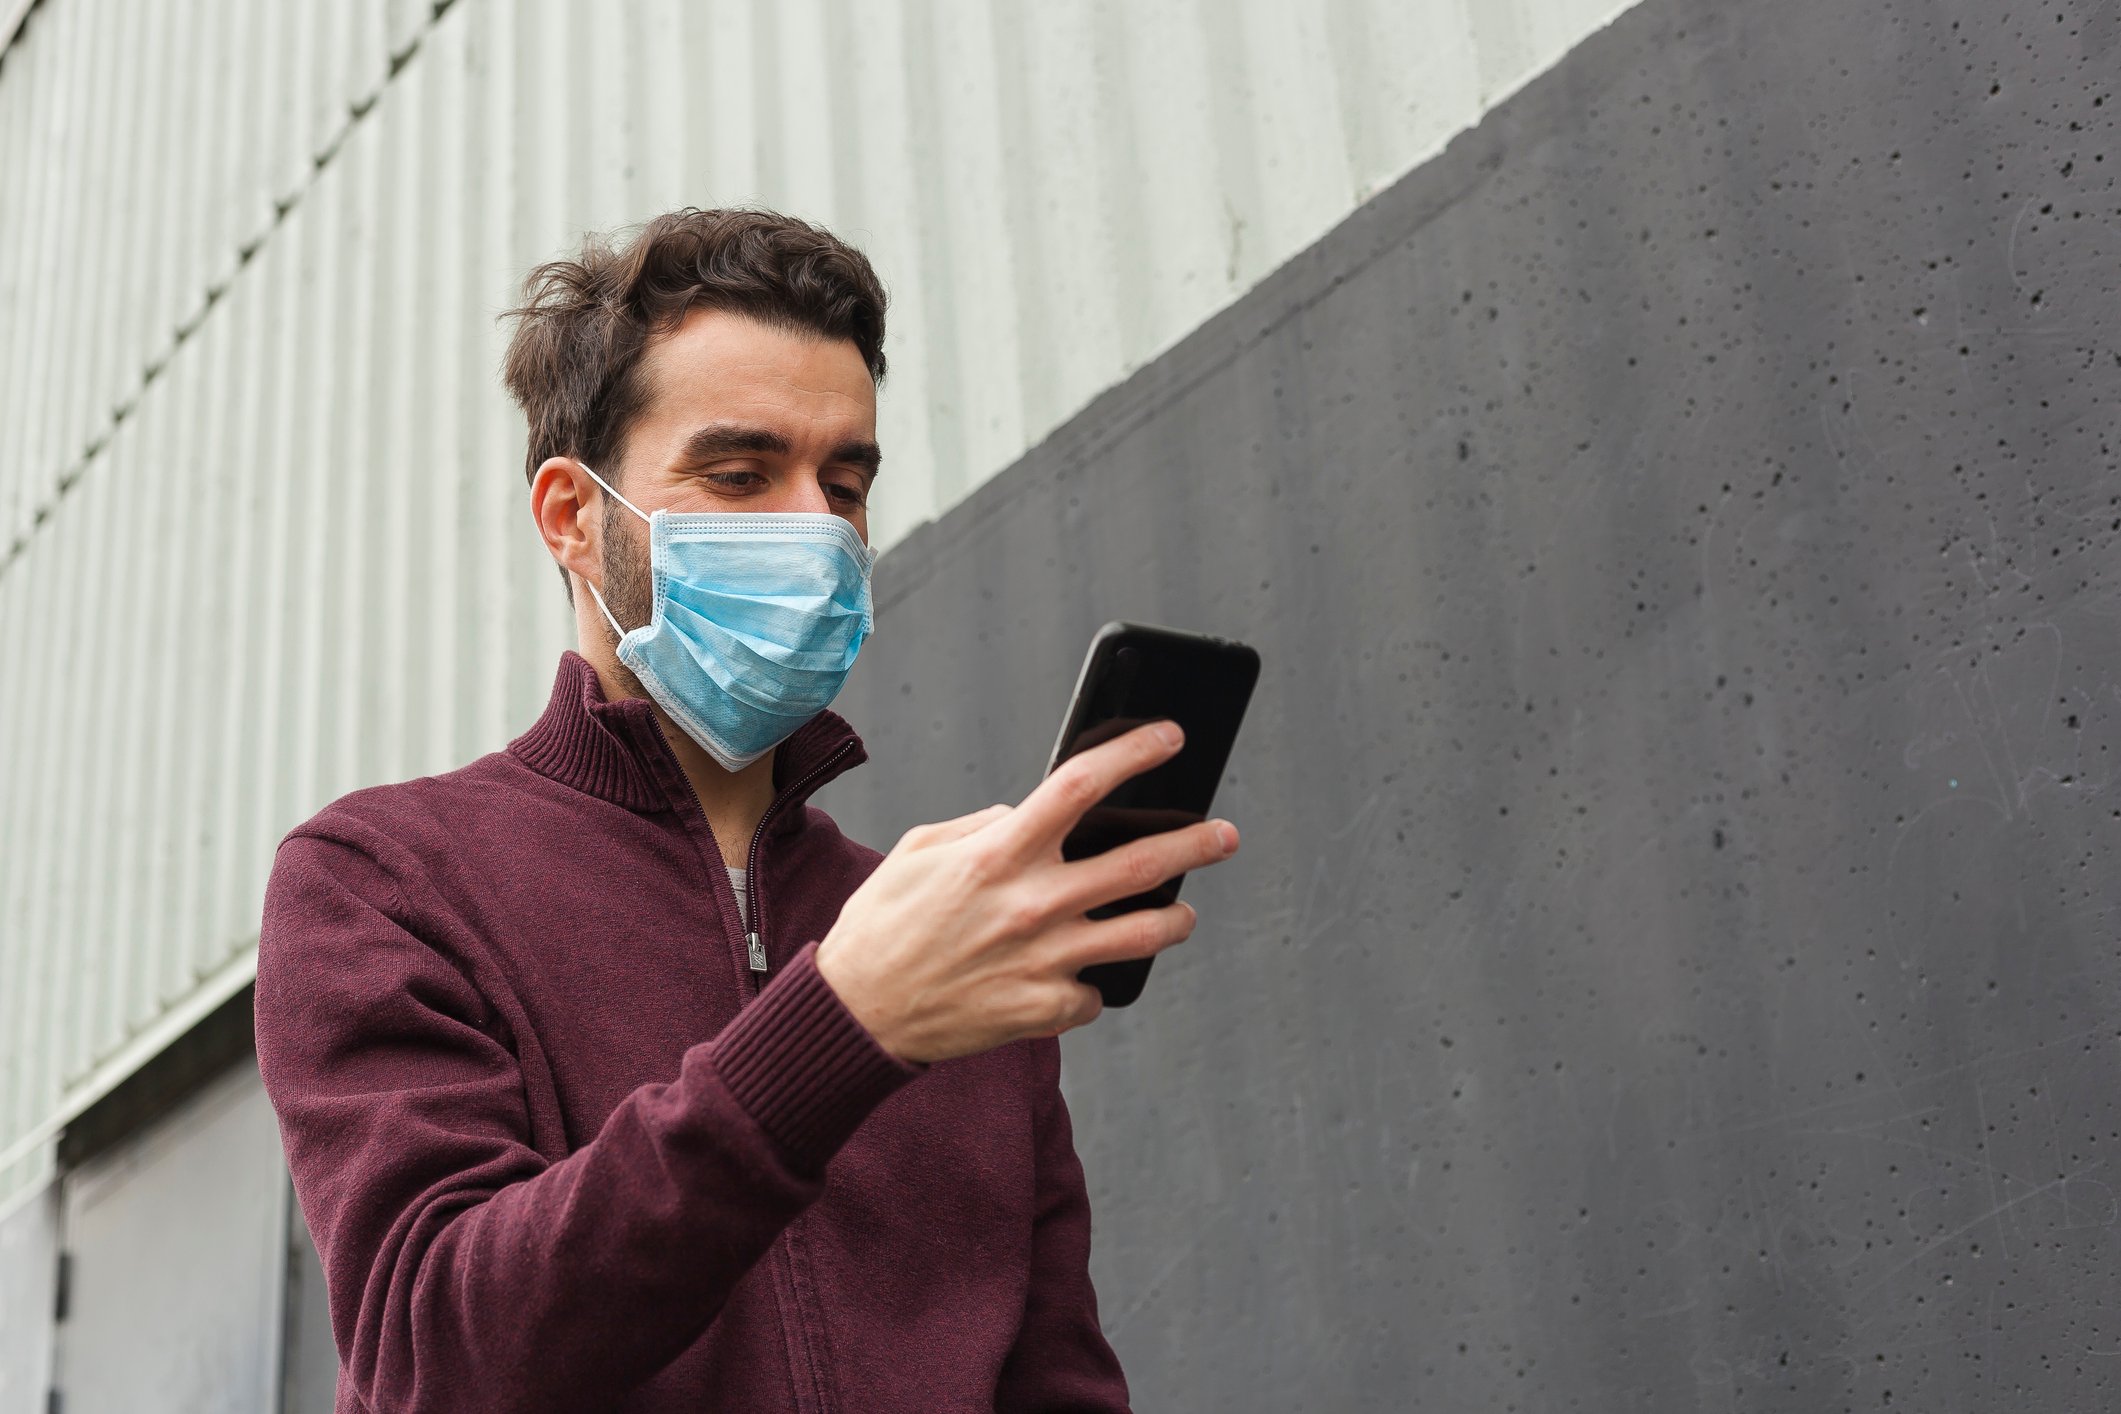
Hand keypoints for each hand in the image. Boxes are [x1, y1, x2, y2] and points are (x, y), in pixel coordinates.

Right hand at [814, 722, 1240, 1062]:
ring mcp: (1045, 960)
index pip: (1081, 786)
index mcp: (998, 854)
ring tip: (1182, 912)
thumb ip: (982, 827)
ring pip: (1145, 933)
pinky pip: (1095, 991)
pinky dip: (1092, 982)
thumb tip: (1024, 815)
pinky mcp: (1046, 1009)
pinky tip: (1079, 975)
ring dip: (1175, 918)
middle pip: (1139, 863)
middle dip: (1195, 844)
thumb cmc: (884, 926)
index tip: (1170, 739)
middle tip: (1223, 835)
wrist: (857, 1013)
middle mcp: (1032, 903)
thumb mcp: (921, 852)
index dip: (1134, 754)